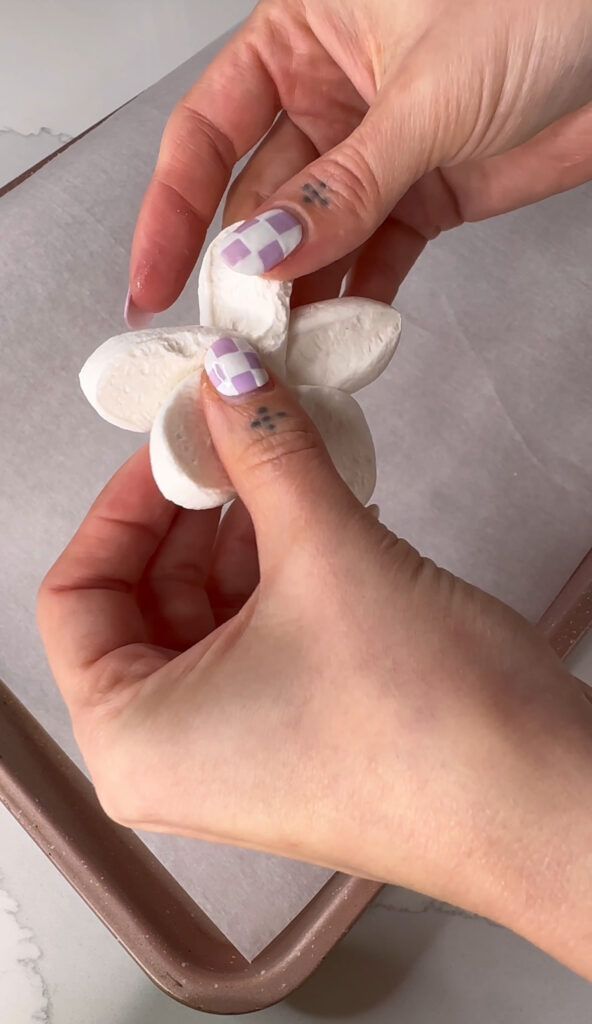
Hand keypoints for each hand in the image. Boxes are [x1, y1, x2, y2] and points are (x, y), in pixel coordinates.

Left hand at [38, 368, 591, 978]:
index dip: (123, 501)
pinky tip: (320, 513)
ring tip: (286, 462)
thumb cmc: (427, 726)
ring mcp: (234, 750)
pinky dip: (280, 567)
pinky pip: (257, 631)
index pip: (76, 594)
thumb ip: (266, 451)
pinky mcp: (291, 735)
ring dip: (244, 529)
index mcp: (133, 739)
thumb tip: (228, 376)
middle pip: (143, 597)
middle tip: (236, 432)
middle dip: (192, 506)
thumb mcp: (327, 556)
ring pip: (206, 609)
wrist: (544, 802)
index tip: (179, 438)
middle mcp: (170, 757)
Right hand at [126, 0, 591, 322]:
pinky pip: (374, 258)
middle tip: (232, 336)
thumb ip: (343, 186)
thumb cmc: (542, 2)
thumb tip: (262, 254)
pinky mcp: (422, 197)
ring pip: (314, 240)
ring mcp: (373, 154)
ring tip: (281, 354)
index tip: (151, 281)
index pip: (207, 131)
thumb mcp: (423, 93)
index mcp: (300, 34)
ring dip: (298, 298)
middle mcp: (327, 97)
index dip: (171, 209)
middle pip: (257, 199)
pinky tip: (341, 337)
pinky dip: (359, 299)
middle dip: (243, 270)